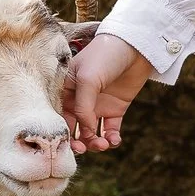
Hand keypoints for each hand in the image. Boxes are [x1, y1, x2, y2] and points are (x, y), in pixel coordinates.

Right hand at [65, 33, 153, 152]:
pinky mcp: (115, 109)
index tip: (70, 144)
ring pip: (91, 133)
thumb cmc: (105, 56)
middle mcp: (78, 100)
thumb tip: (86, 131)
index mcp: (65, 90)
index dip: (63, 132)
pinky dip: (111, 139)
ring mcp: (97, 105)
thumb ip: (82, 107)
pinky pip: (109, 130)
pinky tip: (114, 140)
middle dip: (78, 142)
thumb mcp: (87, 79)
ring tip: (103, 144)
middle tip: (84, 149)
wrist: (135, 46)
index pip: (59, 116)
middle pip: (74, 128)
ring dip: (95, 143)